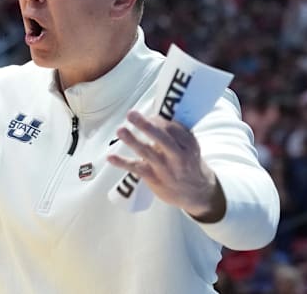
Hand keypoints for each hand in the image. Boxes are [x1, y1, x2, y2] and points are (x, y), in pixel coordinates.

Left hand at [107, 111, 224, 222]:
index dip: (158, 120)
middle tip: (131, 114)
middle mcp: (178, 156)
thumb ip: (173, 133)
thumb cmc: (187, 163)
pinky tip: (110, 157)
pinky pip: (137, 169)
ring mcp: (165, 168)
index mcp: (188, 143)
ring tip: (120, 130)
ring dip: (133, 141)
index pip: (173, 128)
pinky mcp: (154, 179)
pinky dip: (123, 163)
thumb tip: (151, 115)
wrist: (196, 193)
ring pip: (147, 153)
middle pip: (162, 138)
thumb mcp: (188, 146)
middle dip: (146, 126)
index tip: (147, 115)